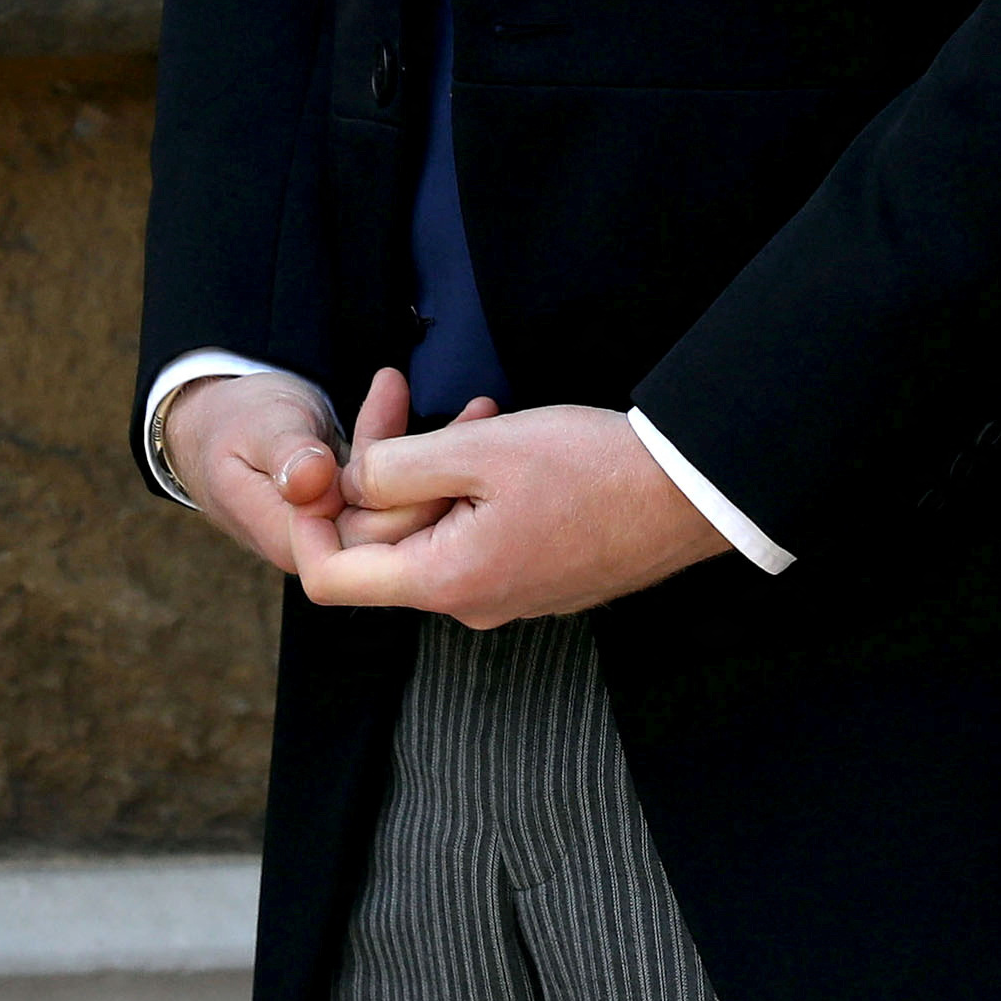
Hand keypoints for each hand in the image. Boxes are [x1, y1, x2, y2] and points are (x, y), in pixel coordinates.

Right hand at [170, 367, 502, 579]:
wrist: (209, 419)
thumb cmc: (229, 422)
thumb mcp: (257, 426)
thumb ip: (286, 453)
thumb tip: (314, 480)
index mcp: (292, 538)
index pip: (367, 539)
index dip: (407, 503)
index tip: (438, 452)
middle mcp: (320, 544)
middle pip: (395, 525)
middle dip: (437, 471)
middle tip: (478, 414)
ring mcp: (339, 526)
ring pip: (401, 503)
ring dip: (433, 453)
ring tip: (474, 404)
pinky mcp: (353, 506)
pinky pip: (393, 487)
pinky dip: (410, 447)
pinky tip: (426, 404)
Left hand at [296, 402, 730, 625]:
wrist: (691, 492)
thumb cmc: (589, 469)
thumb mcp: (476, 452)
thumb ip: (393, 469)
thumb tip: (345, 483)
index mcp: (446, 582)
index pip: (331, 579)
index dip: (309, 522)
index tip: (320, 461)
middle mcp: (470, 602)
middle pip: (380, 542)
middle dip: (381, 468)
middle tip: (405, 398)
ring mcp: (505, 592)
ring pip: (429, 526)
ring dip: (432, 465)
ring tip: (476, 412)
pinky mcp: (533, 573)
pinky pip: (472, 529)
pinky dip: (469, 481)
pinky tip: (497, 432)